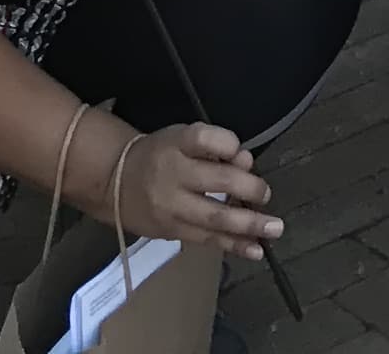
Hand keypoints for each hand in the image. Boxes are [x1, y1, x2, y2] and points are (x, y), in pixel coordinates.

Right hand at [103, 122, 278, 260]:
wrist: (114, 181)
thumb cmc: (160, 154)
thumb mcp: (182, 138)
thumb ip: (215, 147)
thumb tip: (246, 162)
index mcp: (177, 143)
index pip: (204, 138)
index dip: (228, 143)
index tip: (241, 151)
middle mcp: (173, 173)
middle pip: (217, 181)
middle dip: (249, 188)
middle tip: (266, 194)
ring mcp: (171, 206)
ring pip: (214, 217)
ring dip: (249, 225)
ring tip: (274, 228)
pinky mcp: (171, 231)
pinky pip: (206, 239)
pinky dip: (233, 245)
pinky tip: (255, 250)